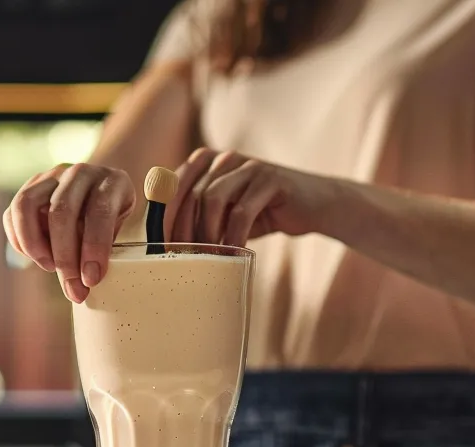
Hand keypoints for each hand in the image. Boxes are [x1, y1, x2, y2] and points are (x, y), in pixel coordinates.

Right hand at [3, 163, 135, 302]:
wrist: (101, 193)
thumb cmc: (112, 220)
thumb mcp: (119, 232)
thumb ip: (101, 250)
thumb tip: (80, 286)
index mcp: (111, 181)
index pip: (100, 211)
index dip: (94, 248)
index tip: (91, 279)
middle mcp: (80, 172)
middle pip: (62, 211)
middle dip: (64, 256)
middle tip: (71, 287)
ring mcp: (51, 176)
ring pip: (27, 205)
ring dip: (34, 244)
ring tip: (49, 267)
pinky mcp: (30, 188)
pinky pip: (12, 213)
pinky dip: (20, 240)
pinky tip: (37, 258)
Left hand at [170, 148, 333, 244]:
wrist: (315, 205)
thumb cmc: (263, 213)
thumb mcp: (226, 214)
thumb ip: (199, 218)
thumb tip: (165, 245)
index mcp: (206, 162)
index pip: (172, 187)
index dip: (162, 218)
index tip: (159, 248)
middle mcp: (224, 158)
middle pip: (189, 195)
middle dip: (183, 231)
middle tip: (184, 260)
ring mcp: (248, 165)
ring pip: (212, 200)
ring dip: (206, 234)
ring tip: (208, 259)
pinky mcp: (270, 179)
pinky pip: (242, 212)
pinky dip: (233, 237)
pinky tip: (234, 254)